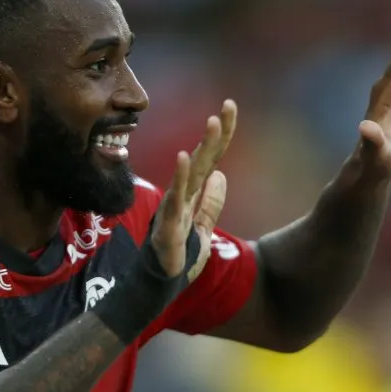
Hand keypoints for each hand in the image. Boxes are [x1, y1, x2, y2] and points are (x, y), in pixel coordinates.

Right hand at [150, 100, 236, 277]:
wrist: (159, 285)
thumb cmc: (178, 256)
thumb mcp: (203, 227)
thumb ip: (211, 203)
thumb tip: (221, 175)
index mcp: (193, 193)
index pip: (211, 158)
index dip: (222, 135)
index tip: (230, 107)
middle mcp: (183, 194)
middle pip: (204, 158)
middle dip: (217, 132)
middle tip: (228, 106)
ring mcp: (174, 207)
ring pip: (192, 172)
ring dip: (202, 147)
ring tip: (213, 123)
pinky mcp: (168, 224)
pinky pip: (176, 197)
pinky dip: (180, 176)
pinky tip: (185, 157)